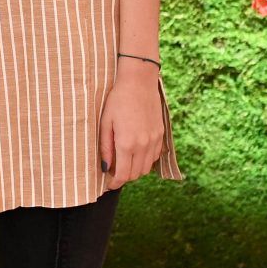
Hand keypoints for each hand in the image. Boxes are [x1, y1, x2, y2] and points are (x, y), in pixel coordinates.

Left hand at [98, 59, 165, 188]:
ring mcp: (154, 140)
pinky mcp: (161, 134)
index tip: (108, 184)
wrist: (139, 83)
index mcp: (127, 143)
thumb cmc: (117, 101)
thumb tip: (105, 168)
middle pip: (135, 174)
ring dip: (135, 170)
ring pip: (146, 168)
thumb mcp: (105, 123)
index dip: (115, 183)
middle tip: (113, 172)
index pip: (123, 175)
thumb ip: (105, 148)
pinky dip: (145, 160)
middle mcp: (143, 145)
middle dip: (124, 177)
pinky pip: (154, 156)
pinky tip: (136, 153)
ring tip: (124, 162)